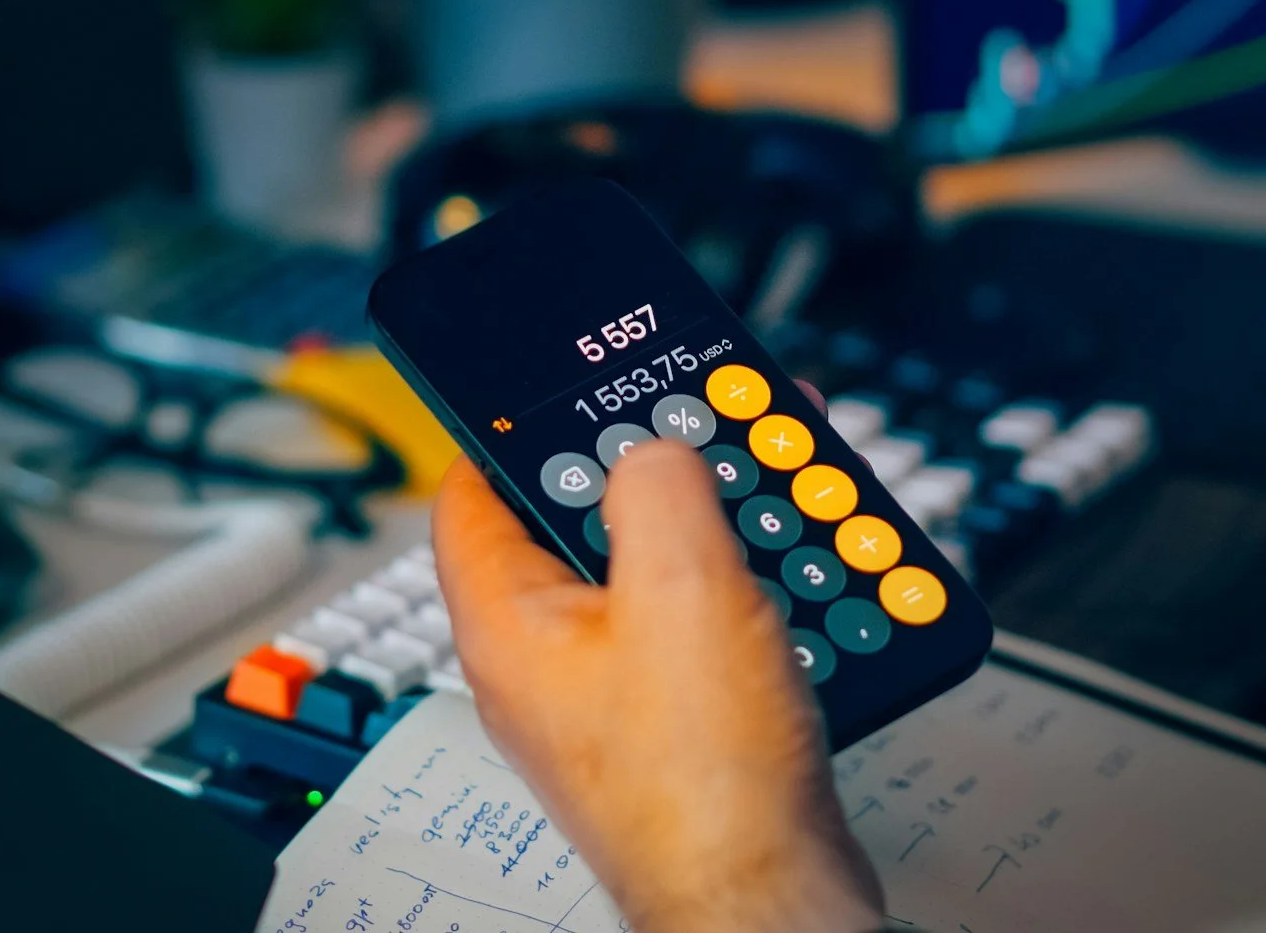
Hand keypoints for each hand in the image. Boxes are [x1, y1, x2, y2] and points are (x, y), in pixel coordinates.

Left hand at [433, 406, 884, 932]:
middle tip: (699, 426)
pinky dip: (742, 589)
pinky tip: (793, 579)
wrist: (770, 900)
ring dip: (712, 526)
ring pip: (649, 572)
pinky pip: (696, 626)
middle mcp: (544, 661)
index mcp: (508, 623)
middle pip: (575, 522)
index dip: (516, 425)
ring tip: (767, 492)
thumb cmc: (704, 784)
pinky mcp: (672, 723)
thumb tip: (651, 449)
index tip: (566, 385)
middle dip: (648, 468)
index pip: (472, 489)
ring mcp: (608, 695)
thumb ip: (656, 487)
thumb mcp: (682, 587)